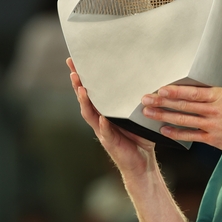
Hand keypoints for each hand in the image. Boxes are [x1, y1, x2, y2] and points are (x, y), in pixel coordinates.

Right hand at [67, 58, 156, 177]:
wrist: (142, 161)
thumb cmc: (140, 136)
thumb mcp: (138, 113)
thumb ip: (137, 99)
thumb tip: (148, 77)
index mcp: (106, 110)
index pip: (92, 91)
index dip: (83, 77)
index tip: (76, 61)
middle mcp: (100, 119)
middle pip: (85, 99)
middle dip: (78, 84)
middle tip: (73, 69)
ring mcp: (103, 131)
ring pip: (90, 114)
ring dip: (85, 101)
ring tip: (81, 88)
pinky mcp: (110, 143)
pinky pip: (106, 132)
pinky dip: (103, 125)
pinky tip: (102, 118)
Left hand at [140, 85, 221, 158]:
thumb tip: (210, 92)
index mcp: (221, 95)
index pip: (193, 92)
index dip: (175, 91)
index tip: (160, 89)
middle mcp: (215, 109)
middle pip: (184, 105)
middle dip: (162, 102)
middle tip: (145, 99)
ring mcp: (213, 125)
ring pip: (184, 120)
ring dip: (164, 116)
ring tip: (148, 113)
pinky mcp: (213, 139)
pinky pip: (191, 135)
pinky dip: (176, 133)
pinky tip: (163, 131)